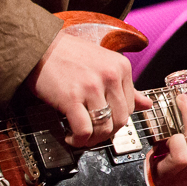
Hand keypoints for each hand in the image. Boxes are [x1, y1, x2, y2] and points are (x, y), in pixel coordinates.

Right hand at [27, 32, 146, 146]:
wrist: (40, 45)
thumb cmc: (69, 54)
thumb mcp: (104, 63)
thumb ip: (125, 86)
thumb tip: (147, 104)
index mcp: (121, 67)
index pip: (130, 107)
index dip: (117, 120)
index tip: (105, 123)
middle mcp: (110, 76)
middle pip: (121, 120)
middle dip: (107, 133)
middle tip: (94, 134)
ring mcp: (92, 87)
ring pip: (105, 128)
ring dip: (93, 140)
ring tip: (82, 137)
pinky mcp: (71, 98)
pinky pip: (84, 130)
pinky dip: (78, 140)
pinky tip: (70, 136)